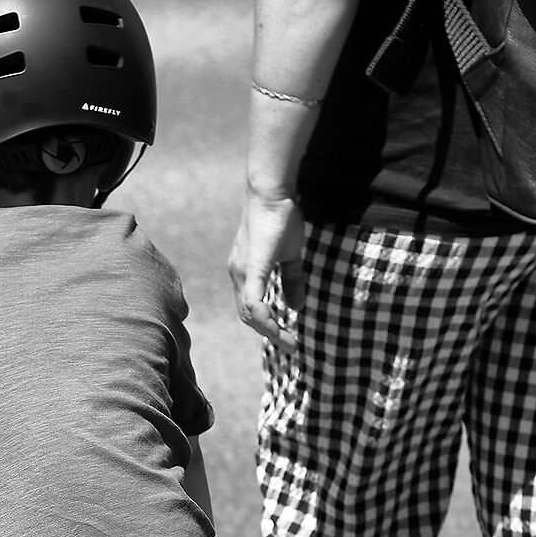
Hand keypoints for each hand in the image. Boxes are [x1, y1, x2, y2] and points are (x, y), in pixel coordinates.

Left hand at [228, 187, 304, 357]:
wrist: (272, 192)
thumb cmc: (281, 217)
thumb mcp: (290, 255)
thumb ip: (292, 281)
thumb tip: (297, 307)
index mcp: (245, 273)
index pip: (251, 308)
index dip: (268, 325)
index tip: (288, 338)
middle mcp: (238, 275)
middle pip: (248, 316)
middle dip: (269, 333)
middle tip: (289, 345)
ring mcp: (242, 272)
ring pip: (249, 313)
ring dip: (269, 330)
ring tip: (288, 341)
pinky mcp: (251, 267)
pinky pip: (252, 301)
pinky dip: (264, 318)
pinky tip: (276, 328)